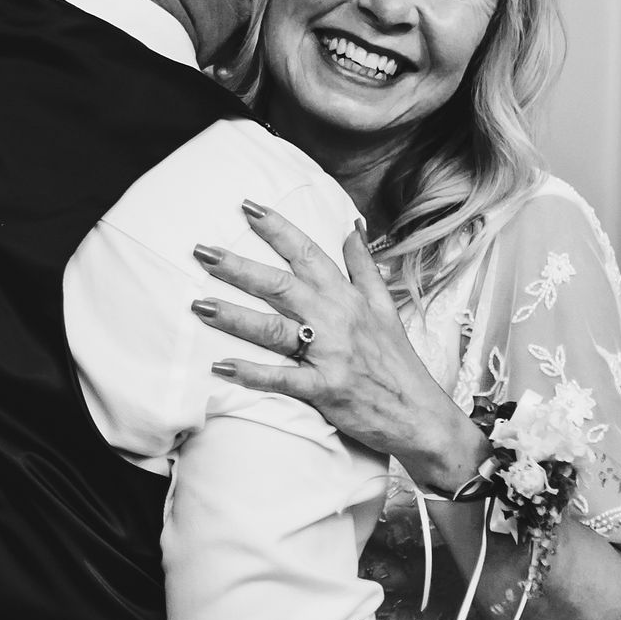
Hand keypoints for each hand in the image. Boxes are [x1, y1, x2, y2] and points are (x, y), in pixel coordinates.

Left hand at [191, 200, 476, 492]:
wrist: (420, 414)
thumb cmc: (397, 361)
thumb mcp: (386, 306)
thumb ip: (363, 266)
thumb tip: (352, 226)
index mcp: (346, 297)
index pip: (307, 253)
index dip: (277, 228)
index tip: (247, 205)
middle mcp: (336, 319)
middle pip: (280, 285)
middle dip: (238, 267)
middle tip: (200, 251)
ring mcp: (331, 354)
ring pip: (275, 329)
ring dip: (235, 316)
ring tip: (199, 305)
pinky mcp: (327, 389)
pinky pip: (284, 378)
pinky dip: (253, 373)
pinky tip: (221, 366)